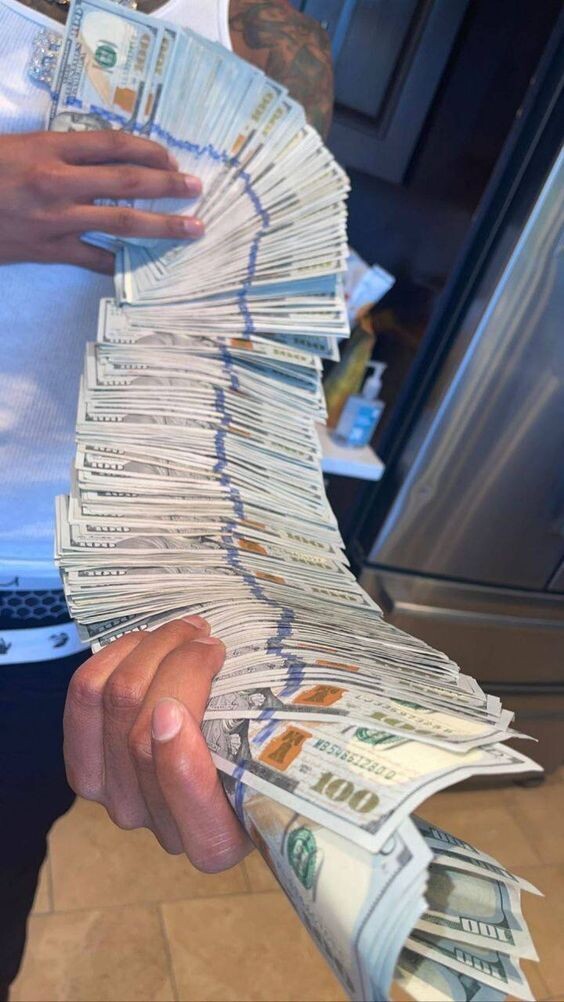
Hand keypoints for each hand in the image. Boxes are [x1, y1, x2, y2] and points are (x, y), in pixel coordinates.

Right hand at [0, 131, 202, 272]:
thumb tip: (99, 159)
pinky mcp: (48, 250)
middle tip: (197, 188)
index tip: (171, 156)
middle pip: (128, 180)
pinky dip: (118, 264)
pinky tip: (142, 268)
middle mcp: (59, 182)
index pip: (113, 144)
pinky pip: (93, 259)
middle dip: (168, 184)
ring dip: (162, 225)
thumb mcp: (15, 146)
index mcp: (50, 148)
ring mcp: (56, 219)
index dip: (149, 149)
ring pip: (122, 221)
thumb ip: (55, 151)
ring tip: (191, 228)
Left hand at [64, 617, 250, 871]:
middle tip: (208, 636)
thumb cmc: (265, 749)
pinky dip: (113, 658)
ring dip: (149, 653)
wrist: (225, 761)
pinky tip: (145, 641)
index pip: (190, 806)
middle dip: (176, 669)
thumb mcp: (279, 749)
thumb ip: (271, 728)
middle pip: (143, 740)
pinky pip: (83, 698)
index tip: (182, 709)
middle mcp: (161, 829)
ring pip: (111, 708)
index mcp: (217, 842)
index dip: (178, 757)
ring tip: (185, 631)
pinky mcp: (85, 766)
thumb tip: (227, 662)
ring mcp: (116, 799)